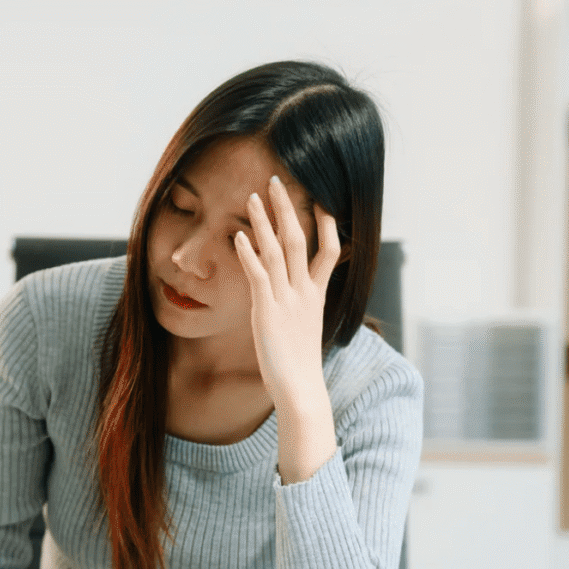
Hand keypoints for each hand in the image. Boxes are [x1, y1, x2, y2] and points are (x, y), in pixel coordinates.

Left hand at [233, 175, 340, 411]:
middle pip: (300, 239)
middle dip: (288, 208)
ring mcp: (287, 299)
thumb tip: (297, 295)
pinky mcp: (268, 311)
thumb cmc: (298, 363)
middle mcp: (305, 292)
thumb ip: (302, 305)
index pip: (329, 250)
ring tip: (253, 196)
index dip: (325, 224)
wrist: (300, 388)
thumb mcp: (305, 326)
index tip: (318, 199)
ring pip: (278, 250)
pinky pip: (259, 275)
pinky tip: (238, 236)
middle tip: (277, 180)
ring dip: (265, 221)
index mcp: (317, 295)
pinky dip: (249, 254)